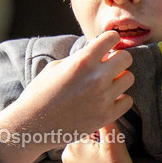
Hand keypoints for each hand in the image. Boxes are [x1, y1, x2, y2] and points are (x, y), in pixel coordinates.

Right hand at [0, 31, 134, 162]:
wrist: (32, 124)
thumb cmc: (40, 94)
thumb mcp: (56, 67)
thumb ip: (80, 58)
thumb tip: (98, 53)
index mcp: (83, 60)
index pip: (113, 38)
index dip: (110, 41)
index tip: (106, 47)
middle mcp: (97, 77)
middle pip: (126, 58)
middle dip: (118, 60)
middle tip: (108, 66)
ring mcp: (103, 97)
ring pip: (129, 79)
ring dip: (119, 79)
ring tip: (105, 85)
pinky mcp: (106, 116)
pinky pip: (127, 101)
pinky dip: (119, 100)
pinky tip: (106, 100)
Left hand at [62, 123, 149, 162]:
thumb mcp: (115, 144)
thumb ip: (108, 121)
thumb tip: (107, 104)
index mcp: (72, 145)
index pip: (86, 122)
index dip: (102, 127)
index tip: (109, 141)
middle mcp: (66, 155)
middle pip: (85, 133)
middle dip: (100, 138)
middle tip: (110, 154)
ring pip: (87, 146)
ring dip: (99, 148)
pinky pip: (87, 159)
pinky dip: (96, 160)